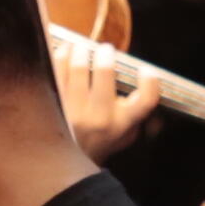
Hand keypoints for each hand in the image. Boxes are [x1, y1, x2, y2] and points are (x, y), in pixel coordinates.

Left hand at [51, 34, 161, 162]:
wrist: (70, 159)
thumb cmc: (103, 138)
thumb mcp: (127, 132)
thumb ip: (137, 110)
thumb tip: (147, 80)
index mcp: (122, 122)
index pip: (145, 101)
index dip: (150, 82)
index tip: (147, 70)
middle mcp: (99, 116)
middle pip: (104, 73)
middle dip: (105, 54)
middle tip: (105, 49)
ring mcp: (74, 110)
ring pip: (77, 68)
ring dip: (81, 50)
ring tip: (83, 45)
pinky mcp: (54, 103)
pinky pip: (56, 71)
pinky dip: (61, 55)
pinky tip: (65, 49)